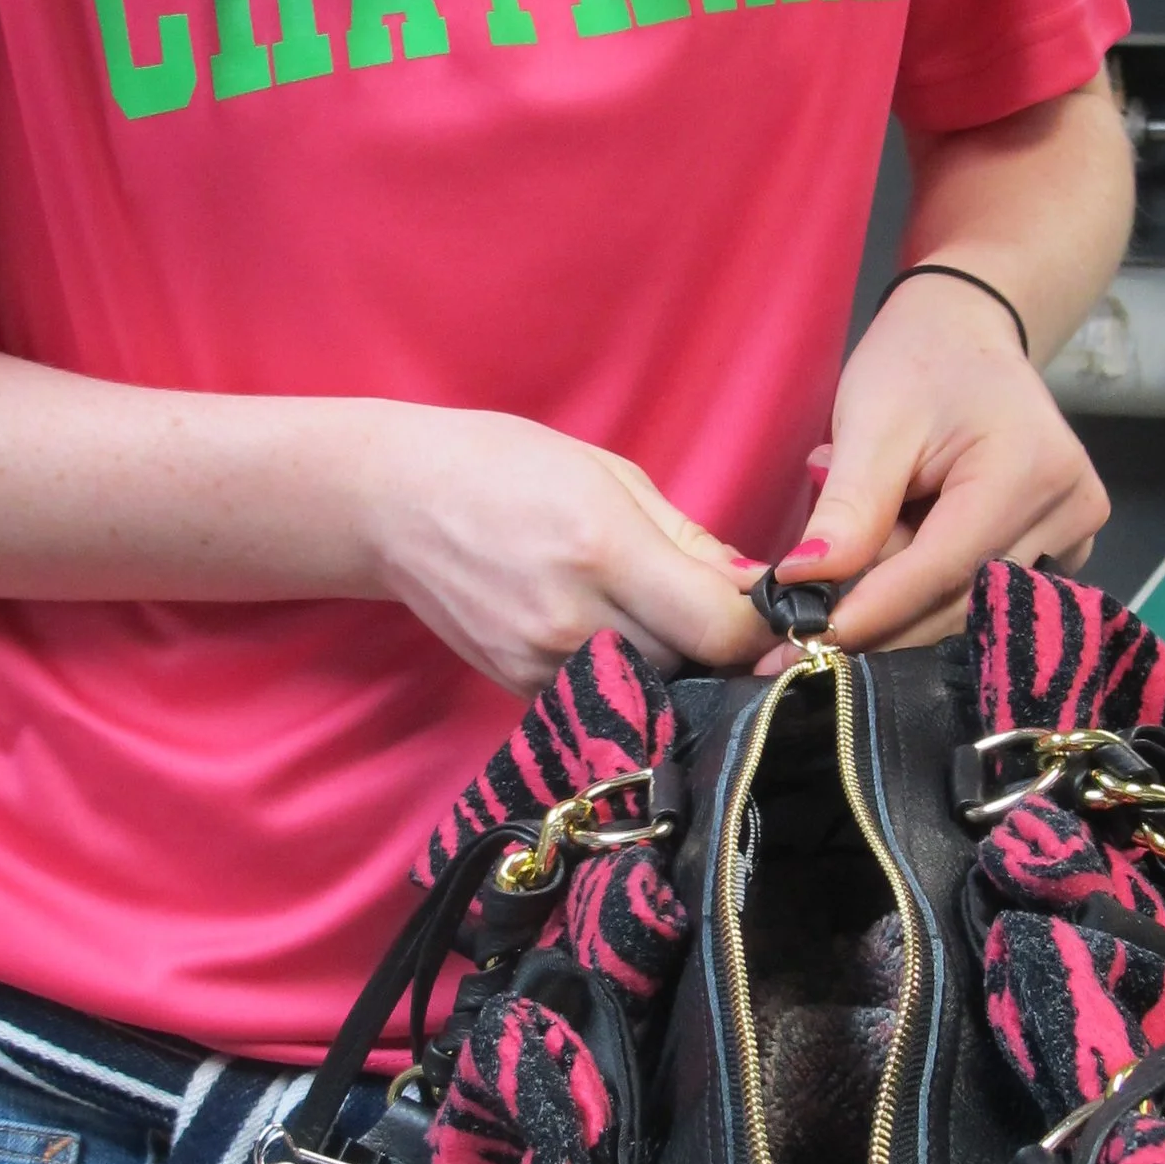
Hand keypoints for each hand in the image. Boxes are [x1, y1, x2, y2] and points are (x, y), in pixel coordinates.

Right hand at [370, 408, 763, 692]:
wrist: (394, 502)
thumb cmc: (504, 466)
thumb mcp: (611, 476)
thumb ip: (690, 540)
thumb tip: (758, 588)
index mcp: (603, 550)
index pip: (722, 627)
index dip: (761, 624)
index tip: (771, 607)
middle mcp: (573, 619)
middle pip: (695, 664)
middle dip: (722, 643)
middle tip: (720, 608)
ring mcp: (541, 664)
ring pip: (654, 688)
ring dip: (677, 662)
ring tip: (664, 616)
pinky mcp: (520, 691)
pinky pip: (606, 697)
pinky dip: (628, 674)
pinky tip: (617, 634)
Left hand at [780, 274, 1108, 649]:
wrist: (967, 334)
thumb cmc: (918, 362)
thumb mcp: (872, 422)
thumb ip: (849, 507)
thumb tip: (807, 582)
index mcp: (1027, 469)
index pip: (943, 569)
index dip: (874, 613)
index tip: (808, 645)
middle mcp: (1069, 509)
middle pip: (960, 600)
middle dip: (879, 616)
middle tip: (798, 629)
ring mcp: (1076, 533)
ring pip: (968, 605)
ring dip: (902, 596)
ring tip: (861, 544)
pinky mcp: (1067, 547)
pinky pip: (985, 594)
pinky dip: (930, 587)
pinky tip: (902, 543)